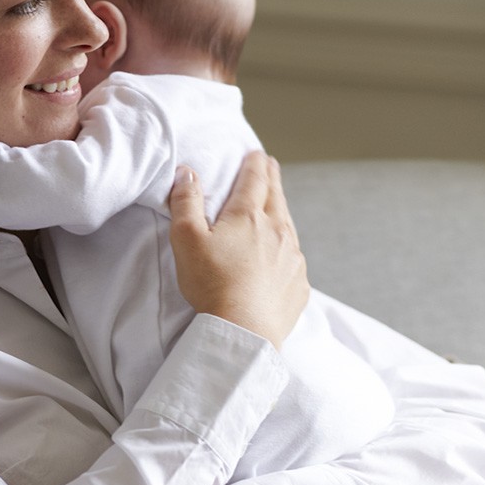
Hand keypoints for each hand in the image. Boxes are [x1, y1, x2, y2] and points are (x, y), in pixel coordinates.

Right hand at [168, 151, 308, 348]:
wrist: (242, 331)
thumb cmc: (210, 284)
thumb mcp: (186, 239)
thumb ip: (185, 202)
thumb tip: (187, 172)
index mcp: (249, 216)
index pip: (255, 179)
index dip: (254, 163)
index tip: (256, 153)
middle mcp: (278, 231)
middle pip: (276, 196)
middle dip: (271, 178)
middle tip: (270, 167)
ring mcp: (292, 258)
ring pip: (289, 226)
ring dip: (280, 213)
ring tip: (275, 209)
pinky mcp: (299, 284)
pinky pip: (293, 260)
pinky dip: (286, 251)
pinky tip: (280, 258)